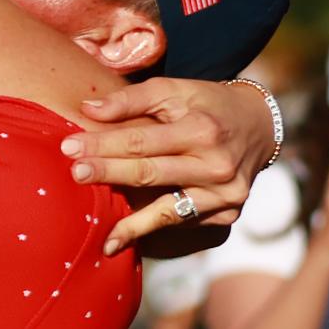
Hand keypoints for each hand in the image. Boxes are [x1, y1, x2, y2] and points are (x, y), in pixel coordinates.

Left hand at [69, 78, 276, 253]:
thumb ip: (132, 99)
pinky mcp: (227, 215)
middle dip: (109, 175)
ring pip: (168, 211)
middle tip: (74, 175)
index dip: (103, 145)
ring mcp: (225, 195)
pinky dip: (154, 230)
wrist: (259, 128)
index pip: (142, 141)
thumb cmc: (208, 105)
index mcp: (203, 129)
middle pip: (150, 174)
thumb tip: (89, 110)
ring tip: (105, 235)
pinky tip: (129, 238)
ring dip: (132, 223)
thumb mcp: (176, 90)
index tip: (69, 148)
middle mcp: (217, 165)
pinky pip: (183, 223)